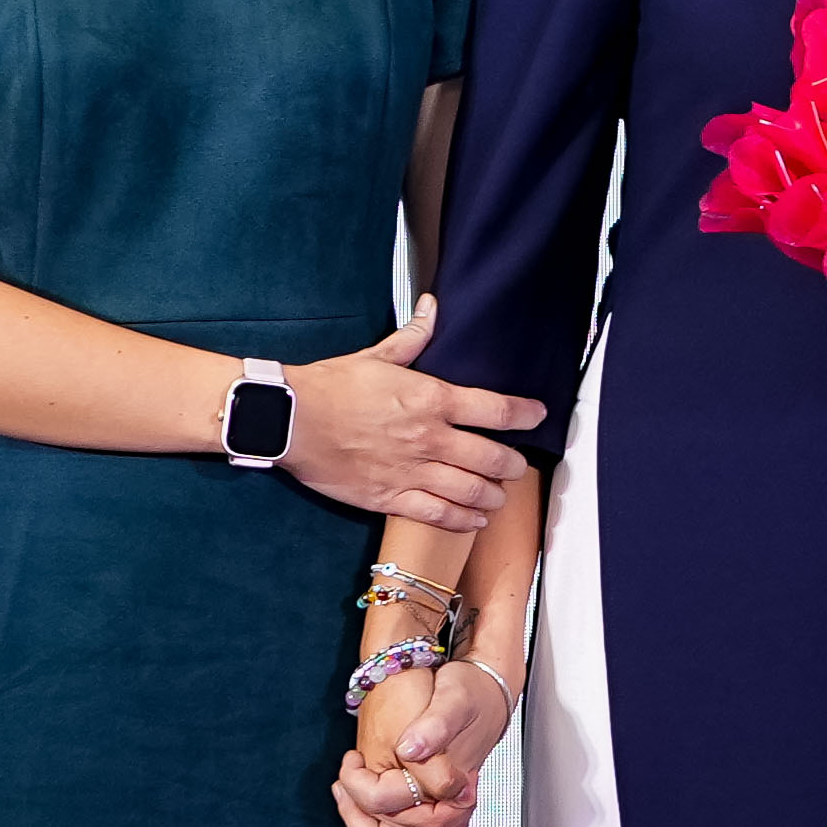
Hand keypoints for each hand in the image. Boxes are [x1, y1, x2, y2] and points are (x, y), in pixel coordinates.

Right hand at [277, 301, 545, 527]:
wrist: (288, 419)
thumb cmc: (331, 386)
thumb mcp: (377, 357)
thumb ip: (413, 337)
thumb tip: (432, 308)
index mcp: (431, 399)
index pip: (495, 410)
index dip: (525, 415)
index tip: (538, 416)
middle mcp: (428, 438)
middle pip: (491, 458)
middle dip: (513, 465)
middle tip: (517, 467)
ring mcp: (410, 472)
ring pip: (470, 490)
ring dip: (493, 495)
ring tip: (500, 495)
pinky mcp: (388, 497)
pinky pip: (437, 514)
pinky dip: (462, 519)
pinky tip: (474, 518)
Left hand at [334, 648, 513, 826]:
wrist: (485, 695)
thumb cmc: (471, 696)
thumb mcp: (455, 700)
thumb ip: (435, 726)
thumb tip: (409, 749)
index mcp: (455, 790)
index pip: (394, 809)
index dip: (360, 785)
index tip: (352, 757)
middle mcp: (450, 812)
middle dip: (356, 816)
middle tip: (344, 782)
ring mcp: (441, 817)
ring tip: (348, 795)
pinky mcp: (432, 813)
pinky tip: (363, 802)